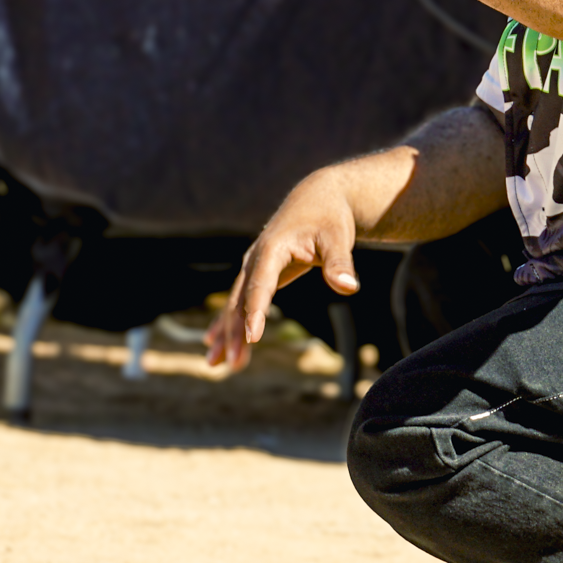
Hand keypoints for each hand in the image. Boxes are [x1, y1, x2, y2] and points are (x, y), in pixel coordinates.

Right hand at [206, 173, 360, 372]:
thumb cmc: (329, 218)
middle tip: (233, 364)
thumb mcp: (338, 237)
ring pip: (234, 303)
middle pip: (240, 299)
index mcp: (272, 248)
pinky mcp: (257, 272)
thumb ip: (340, 263)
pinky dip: (228, 322)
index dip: (255, 312)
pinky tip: (213, 343)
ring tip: (215, 364)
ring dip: (226, 333)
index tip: (252, 338)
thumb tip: (349, 286)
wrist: (317, 197)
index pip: (261, 285)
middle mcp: (255, 258)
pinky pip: (239, 300)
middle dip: (235, 333)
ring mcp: (252, 265)